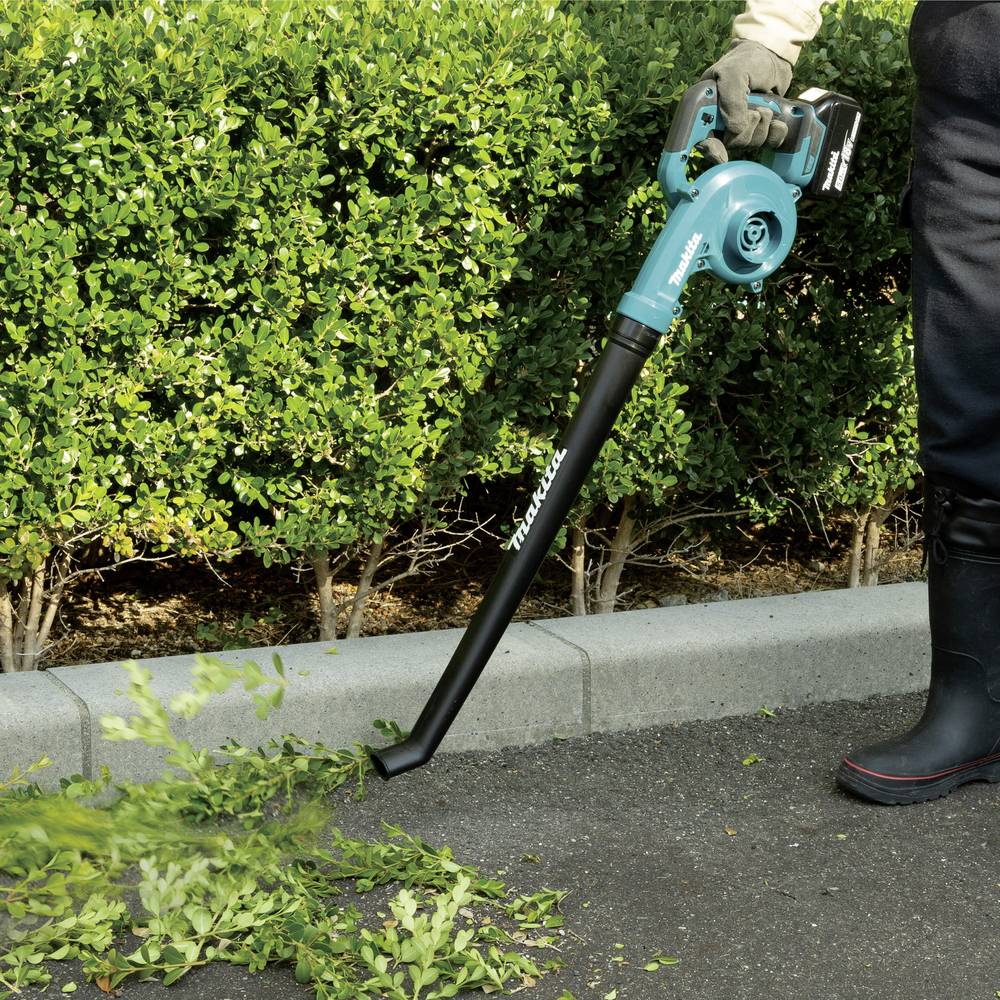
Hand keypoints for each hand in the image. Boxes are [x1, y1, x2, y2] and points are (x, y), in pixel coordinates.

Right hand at [698, 39, 792, 163]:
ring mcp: (740, 127)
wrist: (774, 56)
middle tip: (754, 110)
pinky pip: (768, 144)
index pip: (700, 138)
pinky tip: (777, 121)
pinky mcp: (759, 130)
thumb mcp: (734, 72)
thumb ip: (731, 100)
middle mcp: (721, 122)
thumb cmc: (748, 59)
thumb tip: (735, 130)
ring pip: (749, 145)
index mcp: (706, 109)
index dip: (709, 149)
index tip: (720, 154)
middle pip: (729, 144)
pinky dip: (776, 133)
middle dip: (746, 129)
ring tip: (765, 107)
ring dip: (762, 127)